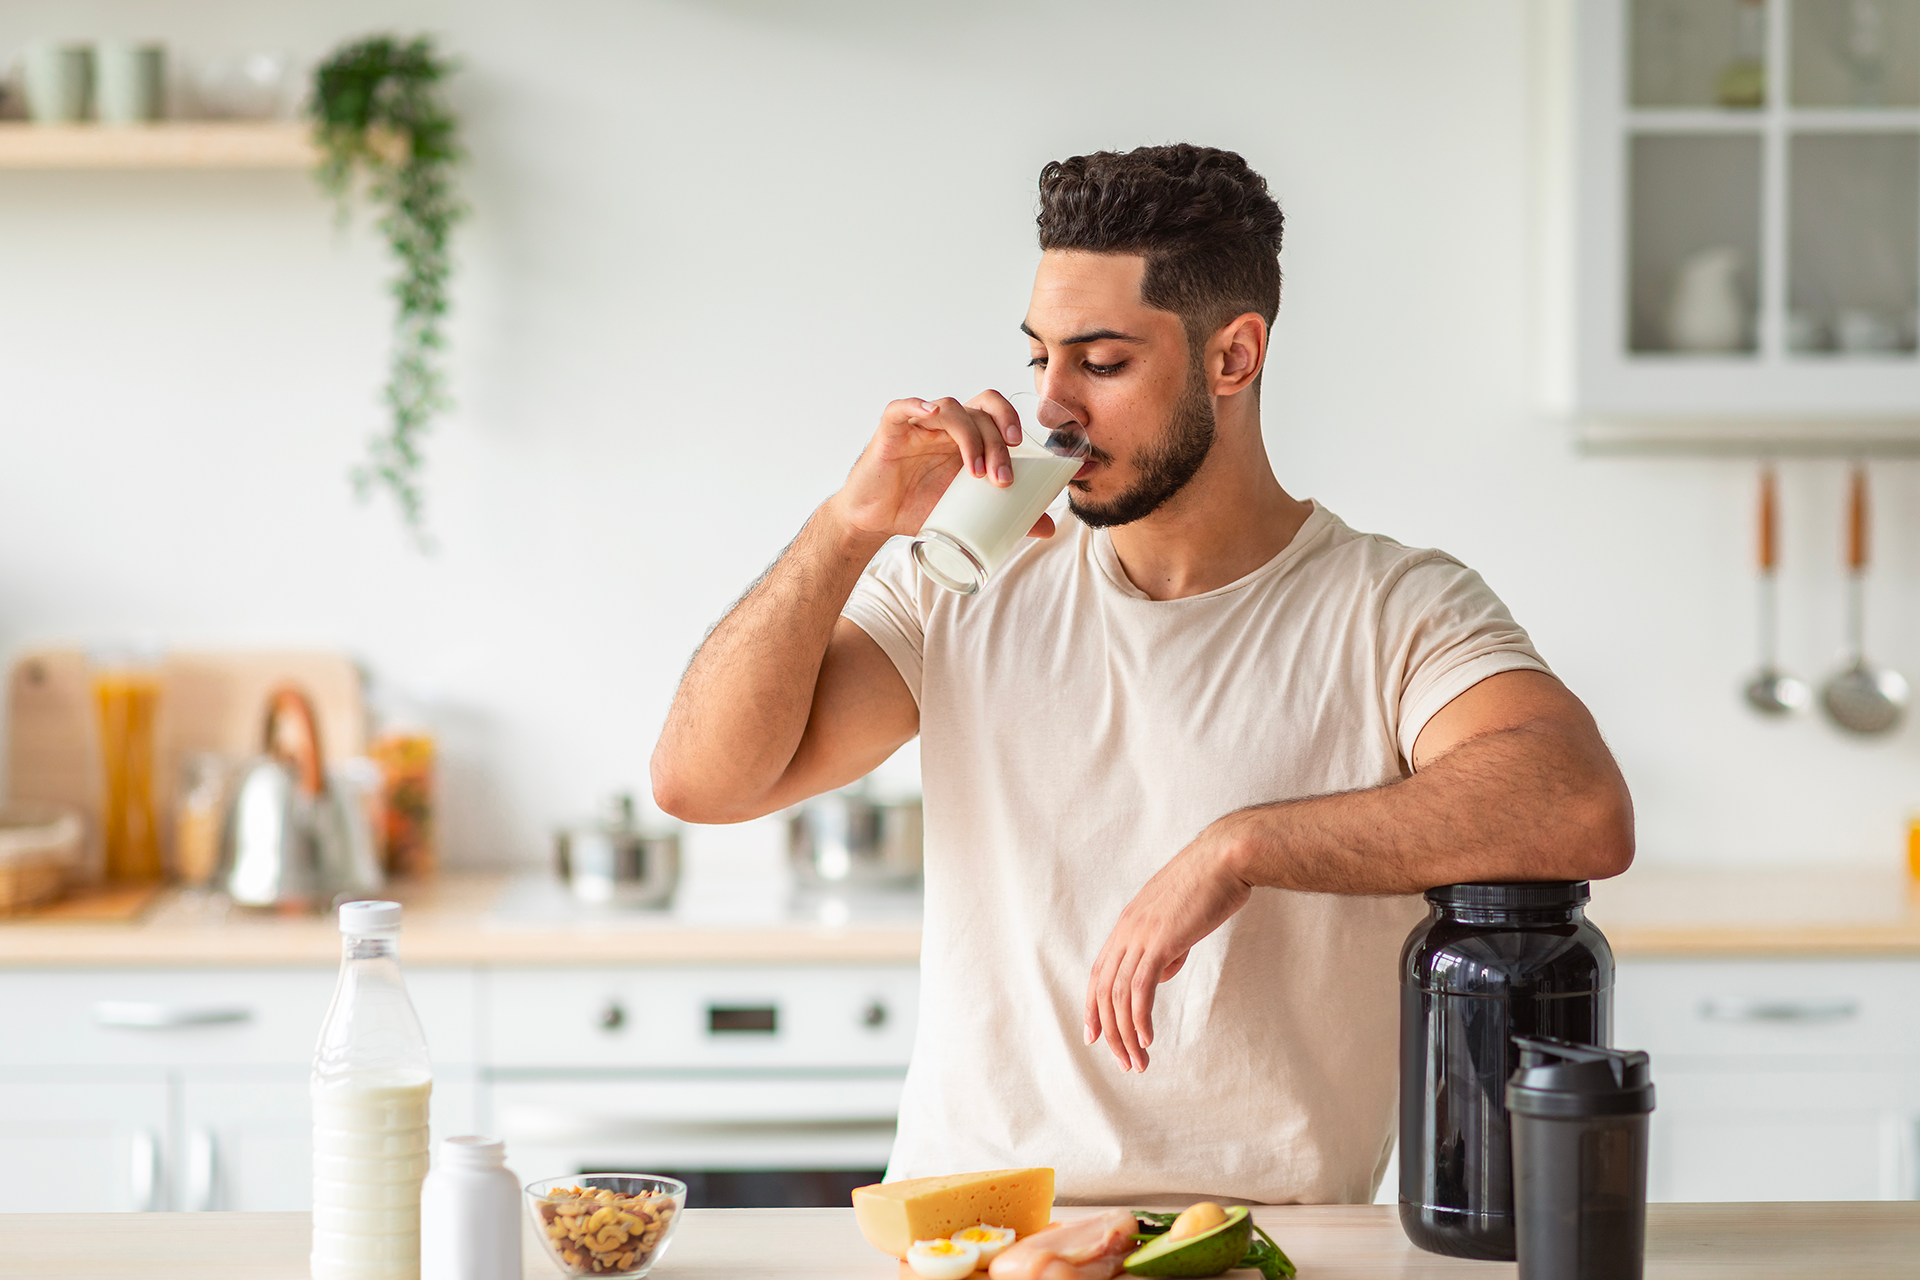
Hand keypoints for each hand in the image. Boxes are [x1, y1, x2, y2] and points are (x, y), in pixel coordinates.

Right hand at [827, 392, 1056, 544]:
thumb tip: (1048, 527)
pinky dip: (918, 405)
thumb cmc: (918, 508)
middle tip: (1003, 479)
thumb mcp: (967, 513)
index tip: (1025, 448)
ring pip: (952, 408)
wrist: (875, 520)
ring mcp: (920, 424)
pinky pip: (903, 407)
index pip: (995, 413)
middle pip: (981, 412)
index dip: (1013, 421)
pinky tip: (930, 413)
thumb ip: (1007, 515)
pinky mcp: (892, 429)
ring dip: (972, 438)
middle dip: (998, 443)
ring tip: (977, 475)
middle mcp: (946, 426)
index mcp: (967, 438)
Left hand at [1083, 819, 1253, 1071]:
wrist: (1226, 858)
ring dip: (1126, 1034)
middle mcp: (1126, 930)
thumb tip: (1158, 976)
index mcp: (1128, 924)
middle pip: (1104, 991)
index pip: (1099, 973)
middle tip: (1124, 1063)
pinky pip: (1140, 988)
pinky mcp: (1160, 941)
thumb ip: (1165, 948)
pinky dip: (1140, 1018)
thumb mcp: (1179, 921)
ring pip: (1119, 996)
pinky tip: (1147, 1040)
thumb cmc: (1210, 886)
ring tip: (1138, 1062)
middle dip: (1110, 1033)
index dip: (1093, 1007)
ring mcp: (1141, 935)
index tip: (1095, 1037)